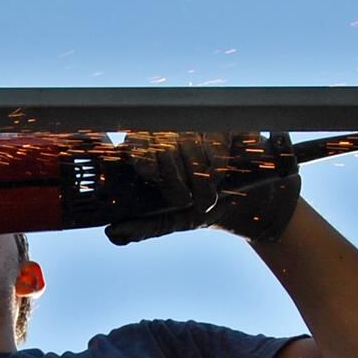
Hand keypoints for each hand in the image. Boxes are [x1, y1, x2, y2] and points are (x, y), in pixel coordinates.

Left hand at [104, 131, 302, 245]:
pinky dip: (217, 165)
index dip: (145, 161)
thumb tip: (112, 233)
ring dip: (199, 177)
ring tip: (206, 196)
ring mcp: (196, 127)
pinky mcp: (222, 124)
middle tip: (185, 200)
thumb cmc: (198, 208)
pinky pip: (215, 140)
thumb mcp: (170, 221)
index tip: (152, 178)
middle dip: (175, 178)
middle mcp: (169, 133)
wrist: (244, 202)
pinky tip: (220, 177)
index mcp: (148, 151)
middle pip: (163, 144)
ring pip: (189, 143)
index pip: (136, 143)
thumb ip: (142, 227)